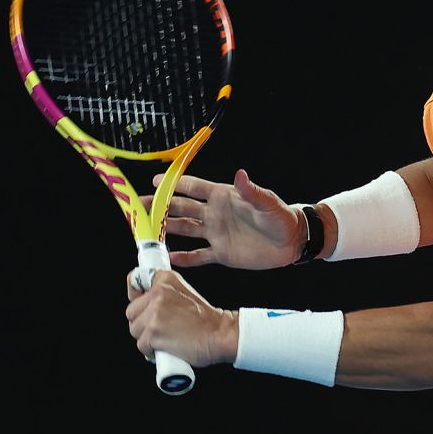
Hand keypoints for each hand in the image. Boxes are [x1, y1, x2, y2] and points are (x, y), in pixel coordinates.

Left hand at [126, 268, 237, 367]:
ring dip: (146, 338)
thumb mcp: (185, 293)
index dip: (135, 295)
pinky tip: (165, 348)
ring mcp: (154, 313)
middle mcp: (158, 293)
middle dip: (142, 322)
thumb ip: (165, 294)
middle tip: (160, 328)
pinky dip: (151, 351)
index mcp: (165, 279)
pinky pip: (141, 345)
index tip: (138, 302)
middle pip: (131, 312)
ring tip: (165, 339)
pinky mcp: (153, 332)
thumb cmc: (208, 320)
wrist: (221, 334)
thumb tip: (145, 304)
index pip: (135, 281)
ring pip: (134, 330)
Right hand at [144, 169, 303, 269]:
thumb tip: (240, 174)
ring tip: (147, 231)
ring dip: (167, 230)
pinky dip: (184, 258)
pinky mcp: (221, 253)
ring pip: (185, 230)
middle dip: (161, 206)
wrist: (291, 242)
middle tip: (140, 205)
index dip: (175, 184)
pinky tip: (168, 259)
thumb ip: (252, 191)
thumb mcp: (267, 203)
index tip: (155, 180)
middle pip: (182, 208)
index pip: (194, 187)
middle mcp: (215, 213)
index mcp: (223, 197)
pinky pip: (198, 255)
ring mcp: (216, 233)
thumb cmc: (281, 217)